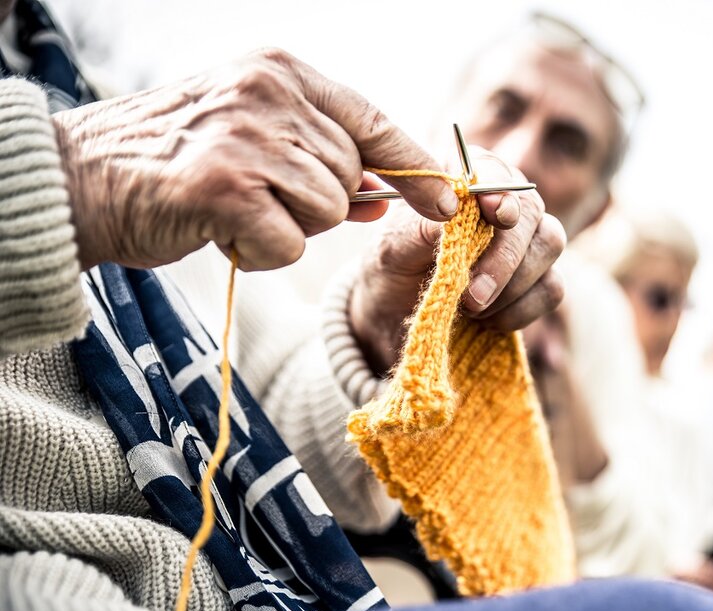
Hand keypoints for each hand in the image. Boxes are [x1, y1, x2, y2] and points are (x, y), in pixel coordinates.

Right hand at [53, 48, 457, 271]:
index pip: (372, 121)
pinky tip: (221, 230)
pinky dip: (260, 251)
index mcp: (281, 72)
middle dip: (315, 205)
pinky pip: (290, 242)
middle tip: (255, 197)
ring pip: (325, 211)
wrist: (80, 182)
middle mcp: (269, 92)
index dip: (413, 166)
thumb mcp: (253, 144)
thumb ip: (322, 164)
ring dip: (286, 228)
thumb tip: (387, 198)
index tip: (446, 200)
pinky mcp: (227, 185)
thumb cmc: (172, 166)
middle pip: (350, 176)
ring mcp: (248, 135)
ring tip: (232, 209)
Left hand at [350, 150, 566, 373]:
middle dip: (504, 256)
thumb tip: (458, 208)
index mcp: (464, 180)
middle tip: (474, 294)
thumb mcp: (395, 250)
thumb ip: (423, 227)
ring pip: (550, 244)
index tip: (495, 214)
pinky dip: (521, 310)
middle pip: (531, 210)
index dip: (498, 189)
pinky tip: (488, 320)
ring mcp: (528, 239)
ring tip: (471, 308)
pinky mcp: (540, 278)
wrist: (398, 317)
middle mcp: (504, 201)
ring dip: (513, 284)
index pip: (493, 170)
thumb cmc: (394, 270)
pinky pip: (552, 287)